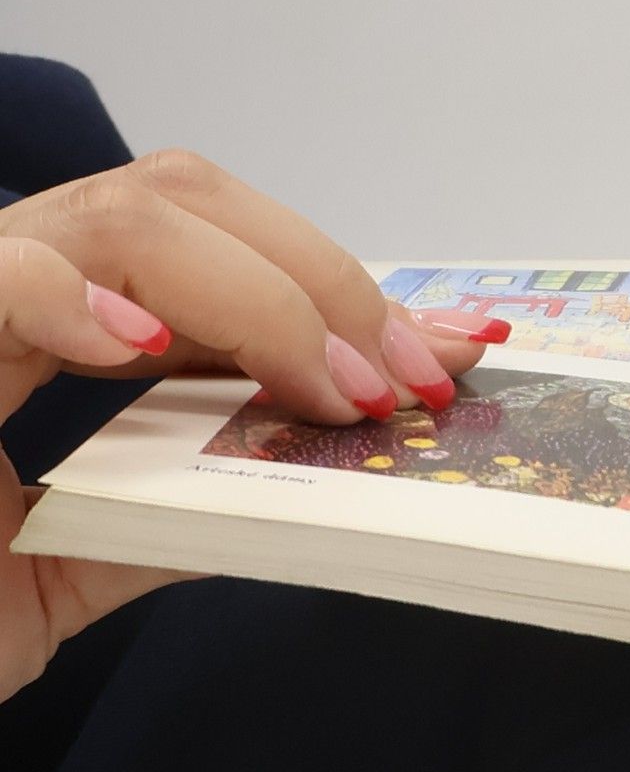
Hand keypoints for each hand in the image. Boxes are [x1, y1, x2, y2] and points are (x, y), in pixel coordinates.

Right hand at [1, 149, 503, 702]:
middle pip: (186, 201)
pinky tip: (144, 351)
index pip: (207, 257)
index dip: (334, 290)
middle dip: (324, 280)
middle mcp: (1, 291)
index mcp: (36, 328)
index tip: (443, 358)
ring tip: (335, 387)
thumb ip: (179, 514)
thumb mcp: (66, 569)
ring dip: (262, 295)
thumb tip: (314, 488)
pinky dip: (70, 295)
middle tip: (412, 380)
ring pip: (122, 212)